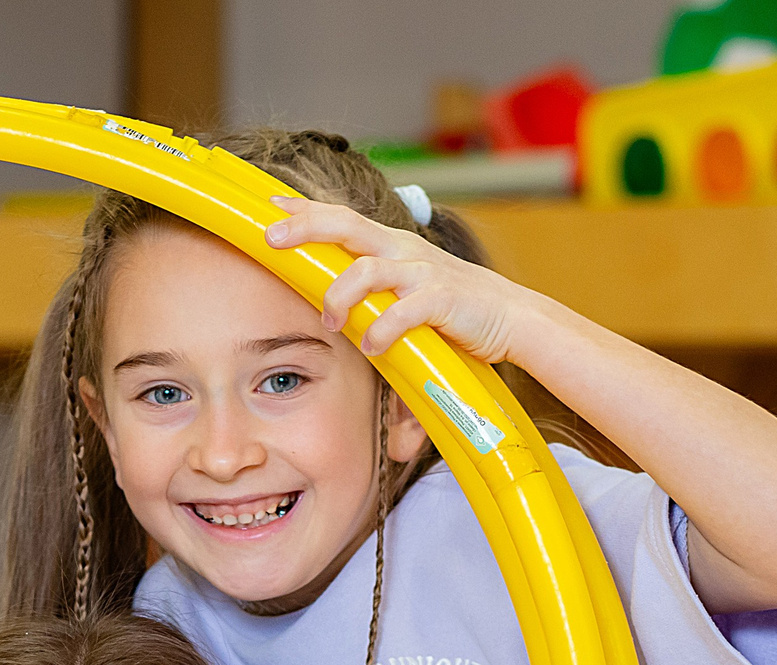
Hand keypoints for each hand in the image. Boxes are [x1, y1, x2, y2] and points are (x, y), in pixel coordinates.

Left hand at [264, 195, 533, 364]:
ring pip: (367, 269)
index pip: (340, 218)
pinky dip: (381, 330)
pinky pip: (403, 311)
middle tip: (272, 238)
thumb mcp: (403, 287)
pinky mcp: (442, 299)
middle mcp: (402, 250)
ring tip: (330, 323)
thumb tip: (325, 296)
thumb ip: (369, 286)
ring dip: (339, 296)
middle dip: (305, 228)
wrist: (508, 317)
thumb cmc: (448, 305)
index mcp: (390, 245)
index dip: (304, 209)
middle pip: (346, 227)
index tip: (268, 205)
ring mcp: (422, 272)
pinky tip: (371, 346)